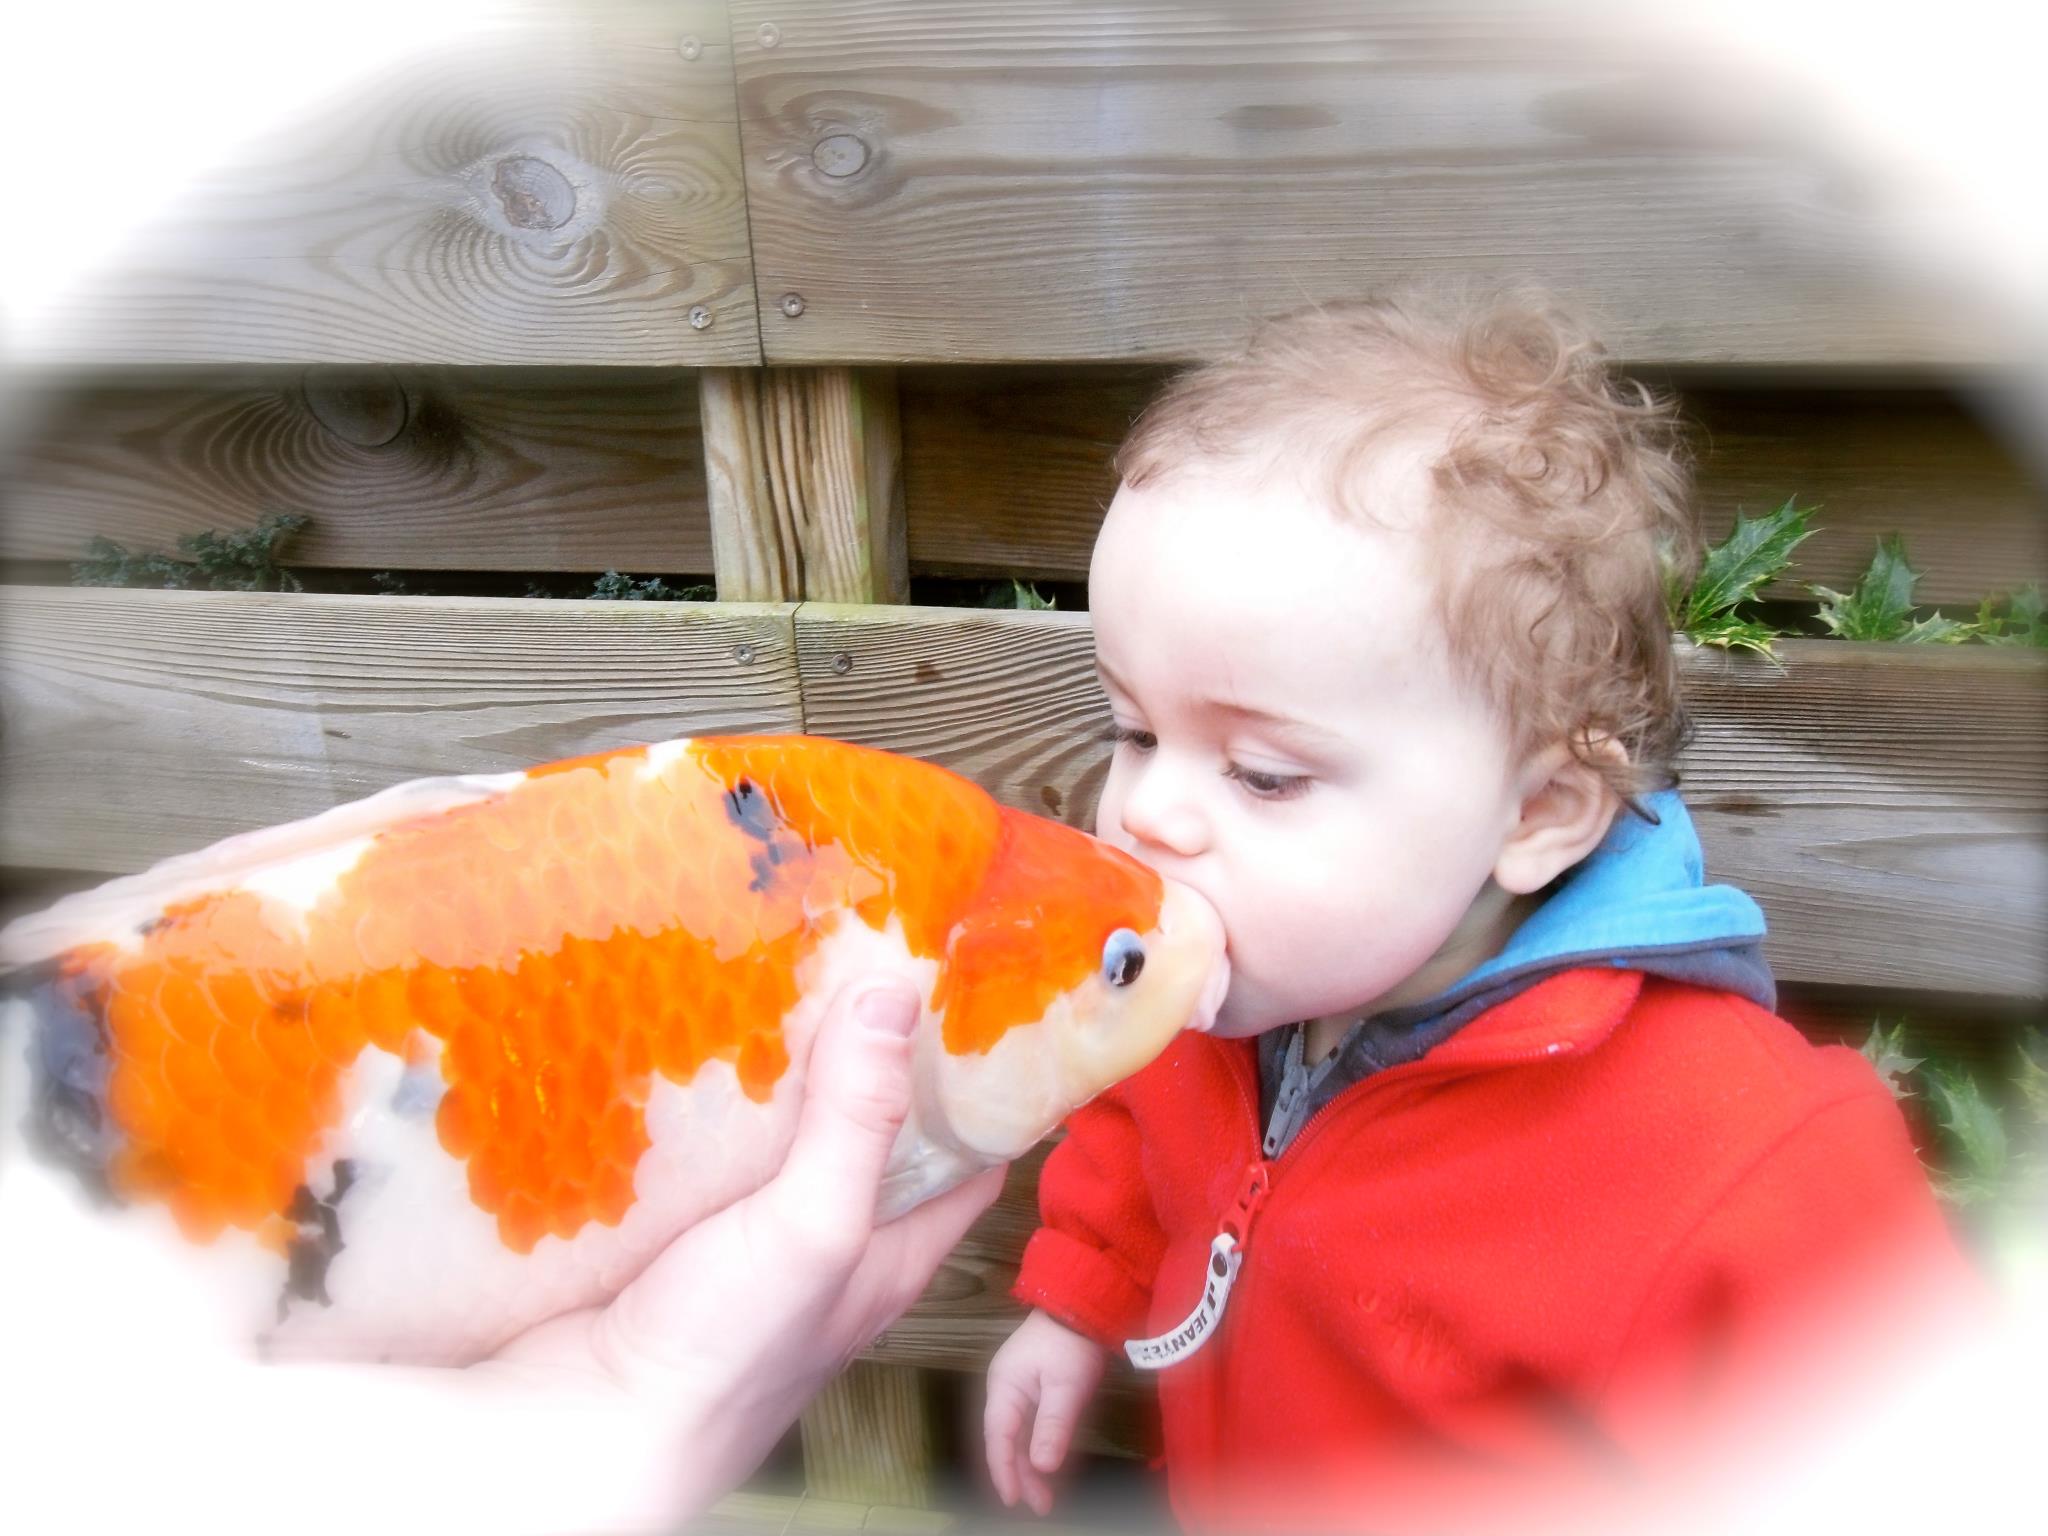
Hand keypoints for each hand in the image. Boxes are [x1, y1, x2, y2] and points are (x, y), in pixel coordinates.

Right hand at [493, 977, 1005, 1516]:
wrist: (588, 1425)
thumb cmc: (723, 1350)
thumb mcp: (814, 1226)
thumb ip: (859, 1120)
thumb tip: (896, 996)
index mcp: (891, 1249)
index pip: (967, 1156)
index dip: (977, 1083)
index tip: (967, 996)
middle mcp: (830, 1241)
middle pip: (869, 1132)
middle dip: (865, 1053)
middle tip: (853, 960)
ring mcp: (749, 1238)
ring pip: (780, 1136)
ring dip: (776, 1072)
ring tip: (770, 980)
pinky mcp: (677, 1232)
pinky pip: (703, 1152)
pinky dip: (702, 1103)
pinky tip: (687, 1049)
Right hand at [984, 1307, 1107, 1515]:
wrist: (1081, 1303)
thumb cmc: (1071, 1343)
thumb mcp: (1065, 1387)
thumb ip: (1052, 1427)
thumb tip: (1042, 1468)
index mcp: (1004, 1387)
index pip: (998, 1438)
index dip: (1004, 1472)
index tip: (1013, 1501)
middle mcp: (1005, 1389)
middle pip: (1007, 1440)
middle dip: (1021, 1474)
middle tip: (1040, 1506)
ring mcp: (1019, 1386)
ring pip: (1019, 1434)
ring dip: (1030, 1463)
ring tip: (1045, 1496)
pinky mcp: (1035, 1384)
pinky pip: (1031, 1423)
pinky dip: (1037, 1445)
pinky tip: (1048, 1464)